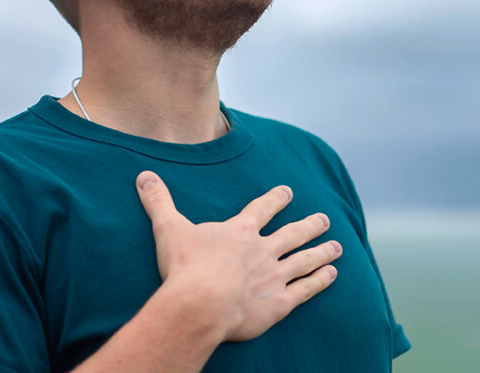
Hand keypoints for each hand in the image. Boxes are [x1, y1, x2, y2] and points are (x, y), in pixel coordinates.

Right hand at [135, 170, 341, 341]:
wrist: (200, 304)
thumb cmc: (184, 267)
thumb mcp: (168, 229)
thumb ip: (158, 201)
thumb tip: (143, 175)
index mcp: (240, 231)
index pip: (262, 208)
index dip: (276, 199)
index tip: (288, 191)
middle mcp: (263, 250)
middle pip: (292, 233)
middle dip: (309, 224)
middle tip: (325, 218)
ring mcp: (274, 276)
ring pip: (305, 259)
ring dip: (322, 251)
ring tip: (337, 245)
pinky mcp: (279, 303)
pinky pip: (305, 289)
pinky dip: (320, 281)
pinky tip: (332, 275)